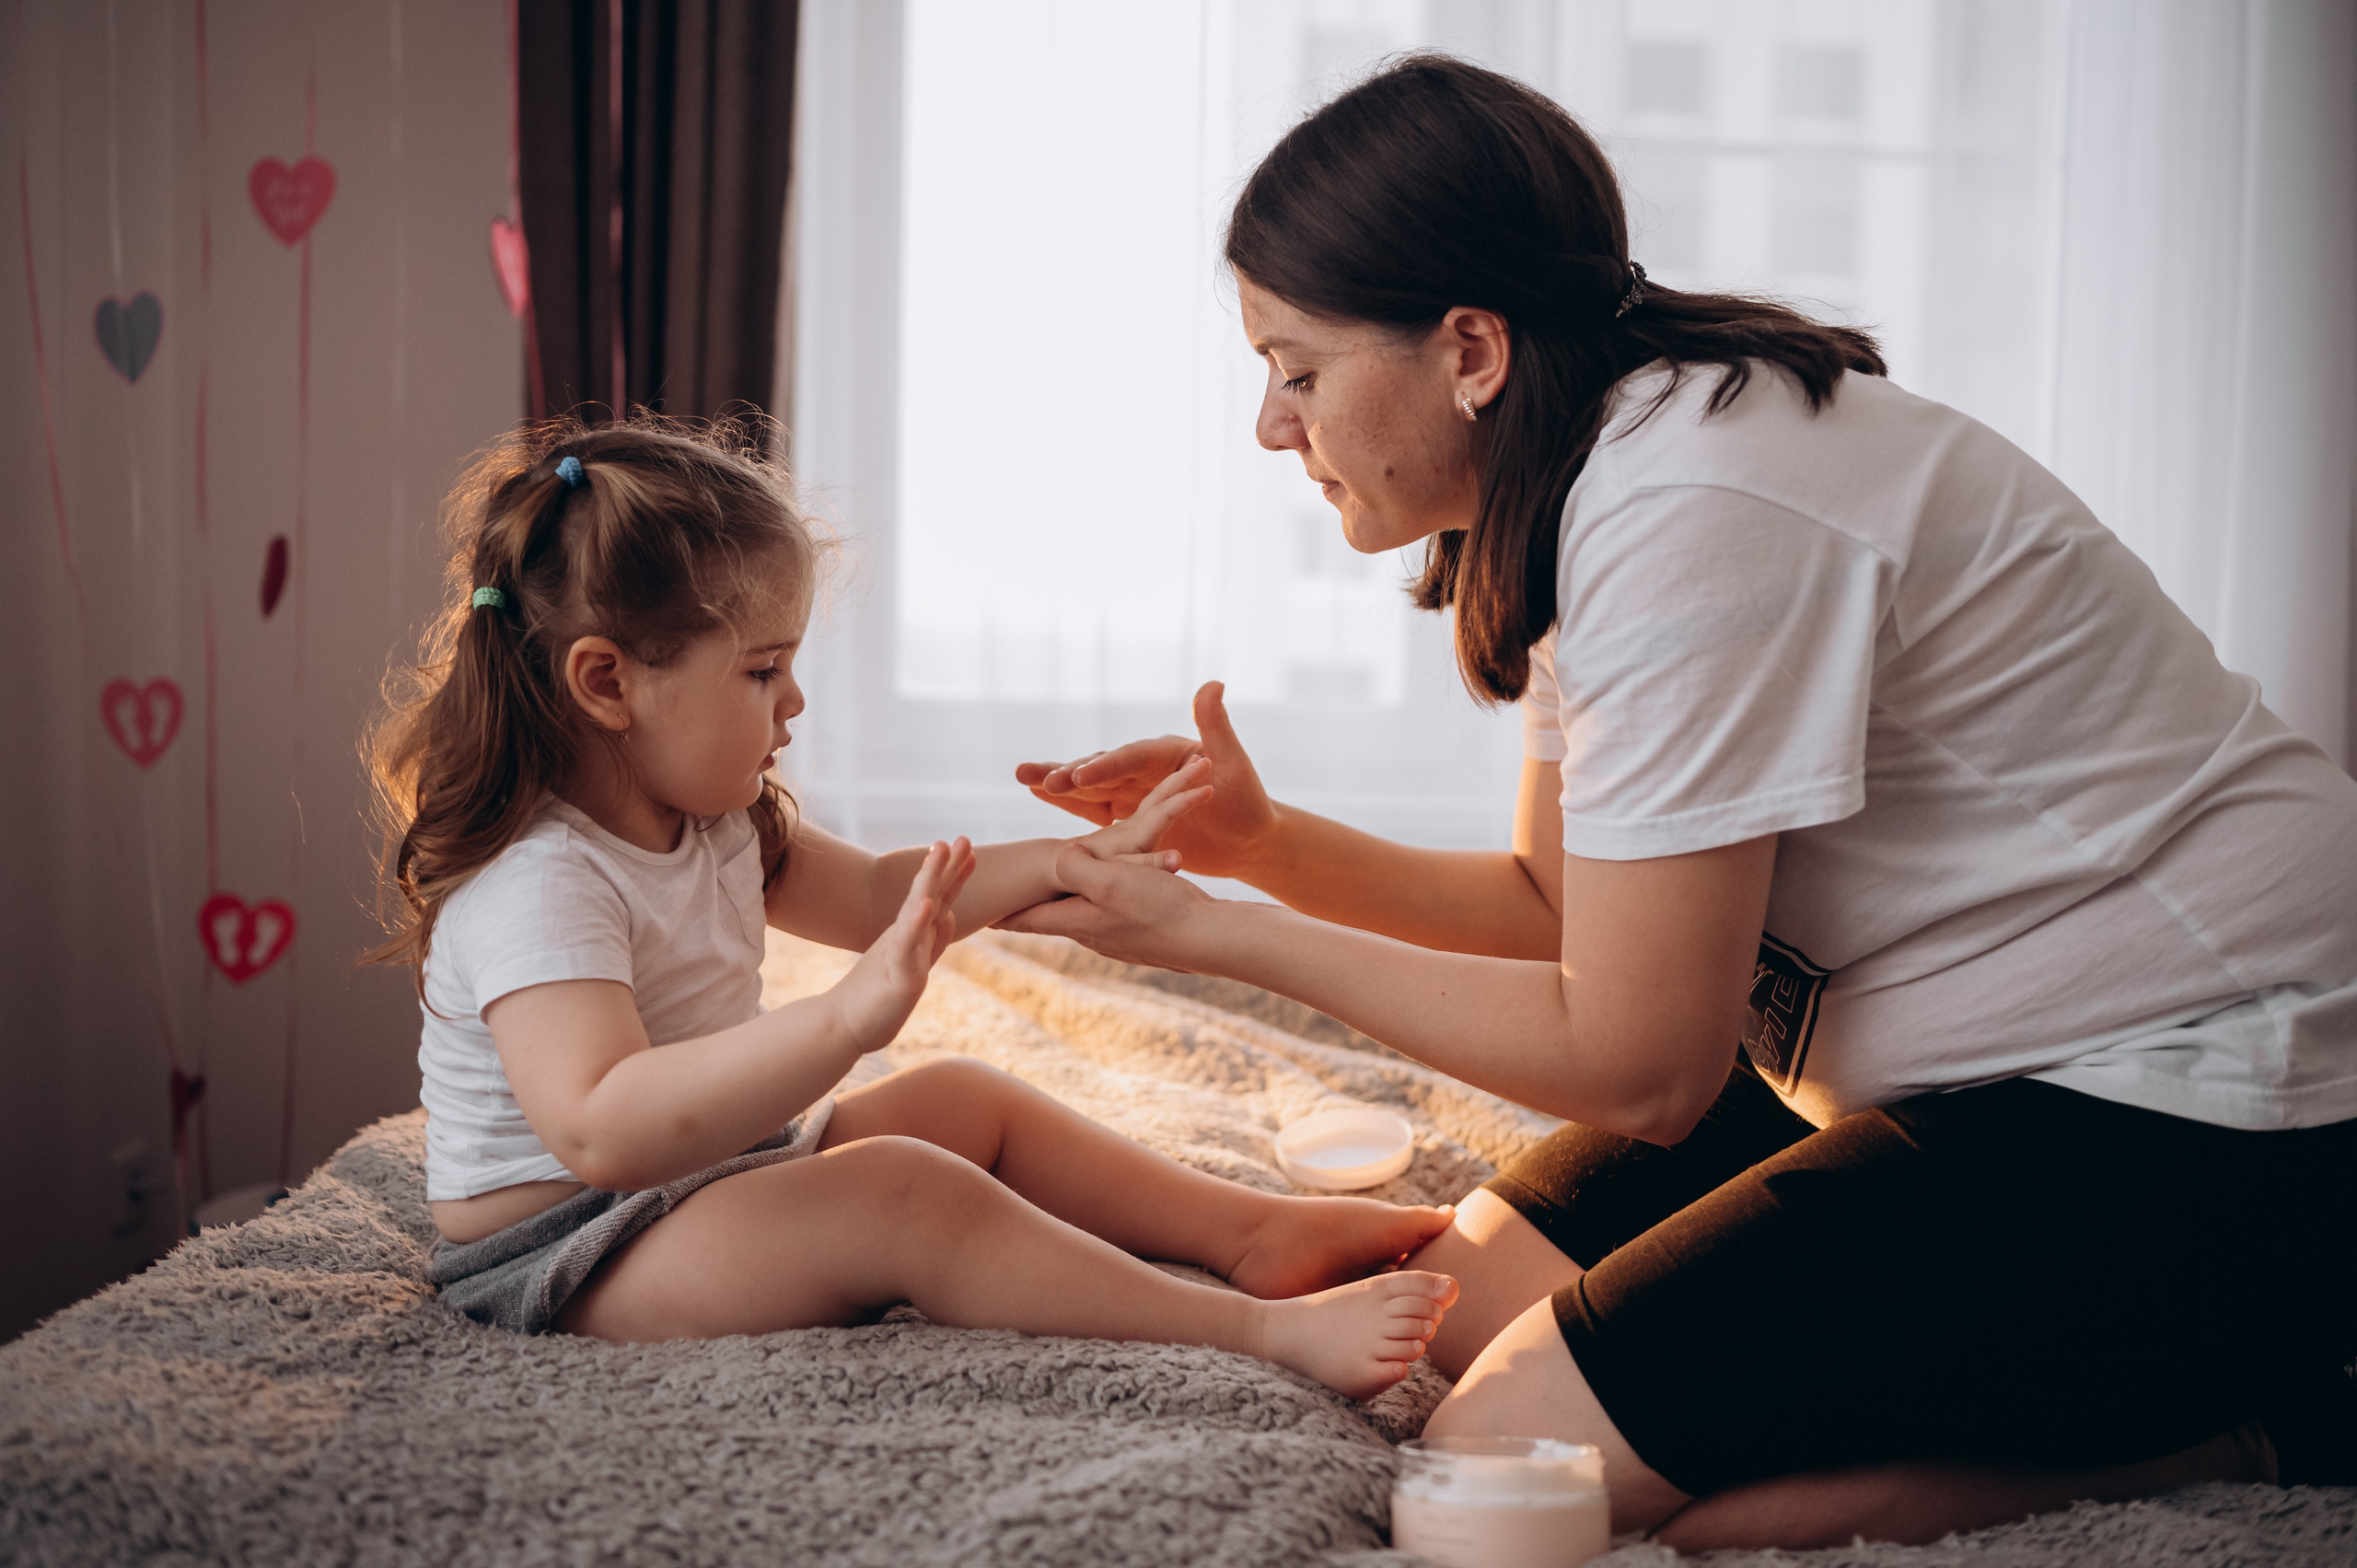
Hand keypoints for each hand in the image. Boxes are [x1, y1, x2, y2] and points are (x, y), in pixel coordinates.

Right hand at [830, 838, 975, 1051]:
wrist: (844, 1024)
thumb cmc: (879, 997)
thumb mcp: (916, 966)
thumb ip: (933, 940)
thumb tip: (948, 913)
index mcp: (913, 935)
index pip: (938, 900)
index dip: (954, 876)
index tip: (969, 852)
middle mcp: (907, 937)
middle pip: (930, 894)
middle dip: (946, 866)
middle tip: (962, 838)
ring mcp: (901, 951)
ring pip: (918, 908)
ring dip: (930, 877)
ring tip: (942, 848)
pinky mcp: (895, 973)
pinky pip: (906, 944)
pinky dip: (916, 923)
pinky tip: (927, 905)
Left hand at [998, 842, 1219, 970]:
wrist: (1207, 936)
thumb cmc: (1157, 907)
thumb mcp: (1108, 879)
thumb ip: (1074, 868)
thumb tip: (1056, 861)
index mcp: (1076, 921)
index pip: (1026, 919)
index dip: (1001, 914)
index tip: (978, 916)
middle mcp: (1092, 934)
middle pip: (1050, 919)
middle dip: (1028, 910)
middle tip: (1005, 907)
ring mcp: (1117, 938)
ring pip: (1082, 915)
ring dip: (1065, 904)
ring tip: (1050, 897)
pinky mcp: (1141, 933)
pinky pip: (1110, 913)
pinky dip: (1098, 901)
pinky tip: (1107, 897)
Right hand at [1014, 681, 1277, 880]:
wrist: (1247, 839)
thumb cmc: (1247, 800)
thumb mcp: (1234, 763)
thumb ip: (1215, 727)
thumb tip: (1212, 682)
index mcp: (1165, 753)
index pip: (1130, 758)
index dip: (1105, 766)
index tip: (1080, 774)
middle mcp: (1142, 768)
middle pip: (1101, 769)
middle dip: (1068, 774)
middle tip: (1034, 777)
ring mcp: (1131, 791)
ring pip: (1088, 787)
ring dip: (1056, 783)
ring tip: (1022, 776)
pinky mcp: (1126, 816)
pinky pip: (1091, 808)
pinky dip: (1066, 802)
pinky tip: (1037, 792)